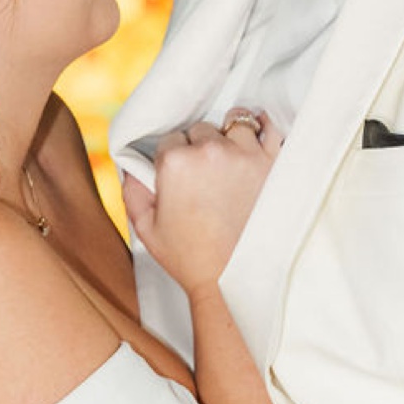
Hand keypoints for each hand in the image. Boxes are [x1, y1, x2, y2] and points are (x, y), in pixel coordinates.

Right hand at [123, 111, 281, 296]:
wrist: (235, 280)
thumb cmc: (189, 257)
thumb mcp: (146, 229)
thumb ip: (133, 191)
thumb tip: (132, 167)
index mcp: (176, 162)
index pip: (170, 139)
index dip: (172, 157)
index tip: (179, 175)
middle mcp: (210, 150)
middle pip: (201, 129)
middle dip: (199, 146)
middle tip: (204, 174)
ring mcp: (244, 154)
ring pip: (234, 123)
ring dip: (230, 136)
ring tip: (230, 158)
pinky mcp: (272, 162)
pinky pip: (269, 128)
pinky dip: (263, 129)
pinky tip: (256, 139)